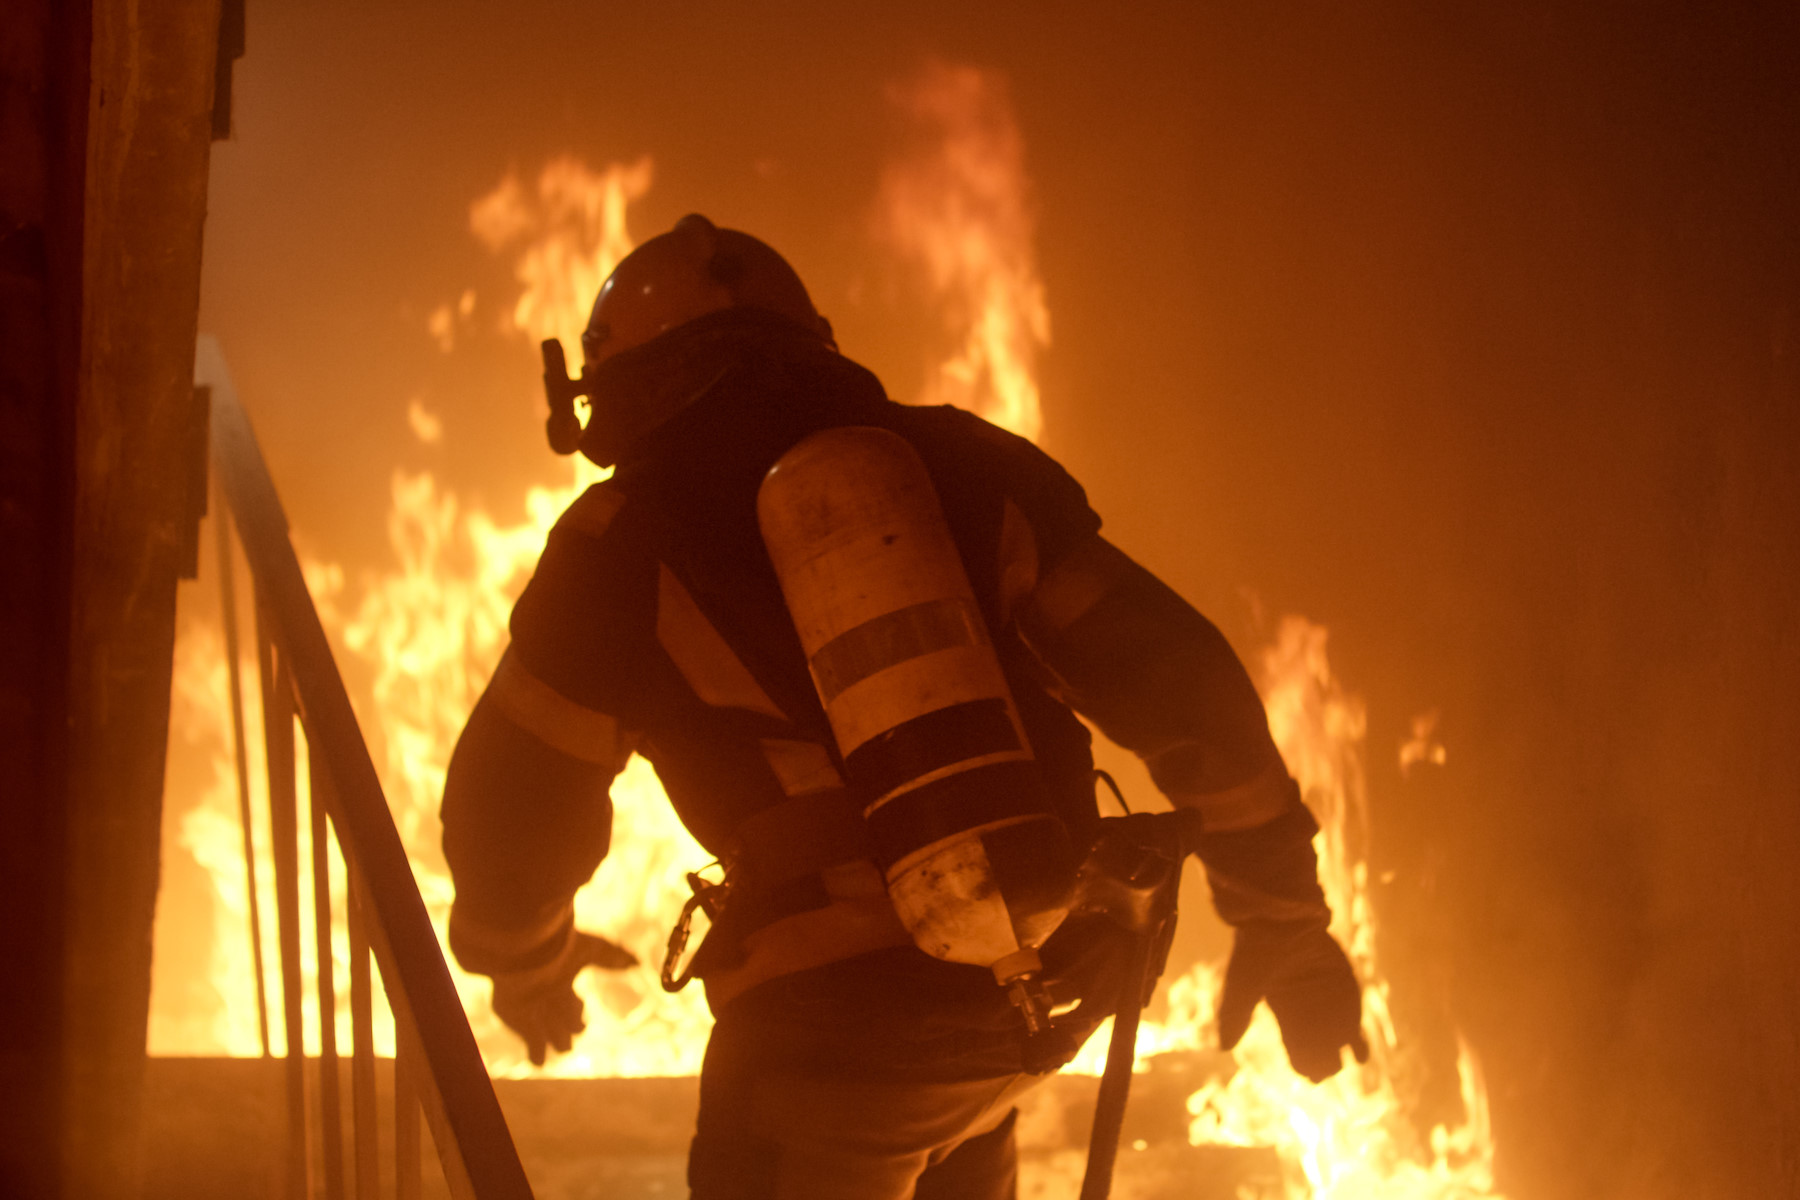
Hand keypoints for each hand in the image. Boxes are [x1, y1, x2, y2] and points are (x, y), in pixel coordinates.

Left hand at [490, 931, 638, 1065]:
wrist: (525, 957)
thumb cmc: (558, 951)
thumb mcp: (592, 949)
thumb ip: (613, 957)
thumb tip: (638, 962)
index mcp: (561, 987)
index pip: (573, 1008)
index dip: (577, 1012)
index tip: (575, 999)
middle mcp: (547, 1004)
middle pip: (567, 1028)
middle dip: (571, 1026)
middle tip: (567, 1013)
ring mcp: (533, 1016)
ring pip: (557, 1043)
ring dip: (560, 1040)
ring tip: (553, 1025)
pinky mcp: (520, 1026)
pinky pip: (535, 1053)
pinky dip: (538, 1057)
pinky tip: (538, 1055)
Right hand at [1218, 921, 1368, 1082]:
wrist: (1282, 919)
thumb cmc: (1259, 952)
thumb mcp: (1243, 986)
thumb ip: (1235, 1015)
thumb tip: (1223, 1047)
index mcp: (1286, 1015)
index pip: (1297, 1053)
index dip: (1304, 1066)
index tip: (1309, 1072)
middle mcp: (1308, 1012)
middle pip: (1322, 1052)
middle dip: (1327, 1065)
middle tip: (1327, 1067)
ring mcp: (1329, 1001)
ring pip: (1342, 1040)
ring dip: (1347, 1055)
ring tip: (1348, 1062)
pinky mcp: (1347, 988)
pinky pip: (1356, 1019)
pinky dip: (1360, 1039)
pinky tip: (1360, 1051)